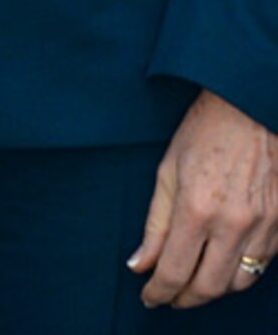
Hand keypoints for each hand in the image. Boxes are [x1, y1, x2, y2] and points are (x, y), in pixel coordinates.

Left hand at [129, 89, 277, 305]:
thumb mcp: (168, 170)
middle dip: (185, 298)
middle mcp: (233, 223)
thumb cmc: (204, 130)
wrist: (250, 106)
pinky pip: (264, 263)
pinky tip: (226, 257)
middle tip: (171, 295)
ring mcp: (264, 225)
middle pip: (209, 287)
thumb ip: (154, 223)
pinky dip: (242, 268)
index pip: (175, 271)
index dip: (159, 292)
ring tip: (197, 278)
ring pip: (240, 282)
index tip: (150, 297)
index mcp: (197, 207)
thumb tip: (140, 264)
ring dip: (215, 287)